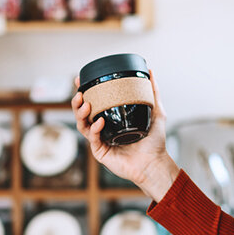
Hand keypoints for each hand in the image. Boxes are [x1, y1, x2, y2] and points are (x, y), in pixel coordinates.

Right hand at [71, 71, 178, 200]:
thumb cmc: (155, 142)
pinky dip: (94, 129)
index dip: (85, 92)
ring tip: (86, 104)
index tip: (80, 80)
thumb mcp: (156, 111)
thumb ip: (153, 92)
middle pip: (83, 114)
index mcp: (112, 120)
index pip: (94, 103)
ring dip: (81, 114)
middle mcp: (103, 129)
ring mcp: (100, 141)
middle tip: (80, 93)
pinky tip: (99, 122)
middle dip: (77, 102)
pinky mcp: (100, 152)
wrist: (155, 163)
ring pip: (83, 125)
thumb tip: (150, 71)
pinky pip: (92, 139)